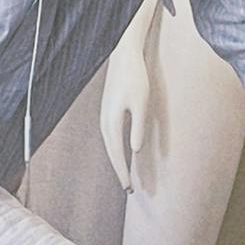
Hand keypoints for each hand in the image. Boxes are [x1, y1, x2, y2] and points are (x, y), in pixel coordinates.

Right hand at [99, 0, 157, 189]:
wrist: (124, 55)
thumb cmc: (135, 78)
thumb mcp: (141, 103)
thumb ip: (137, 128)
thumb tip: (135, 151)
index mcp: (111, 121)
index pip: (117, 154)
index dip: (122, 172)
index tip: (128, 188)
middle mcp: (104, 121)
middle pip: (111, 152)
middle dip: (118, 170)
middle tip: (128, 188)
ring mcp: (103, 115)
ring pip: (109, 145)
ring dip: (116, 160)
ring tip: (124, 174)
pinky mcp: (107, 110)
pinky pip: (109, 136)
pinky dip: (114, 147)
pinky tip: (120, 150)